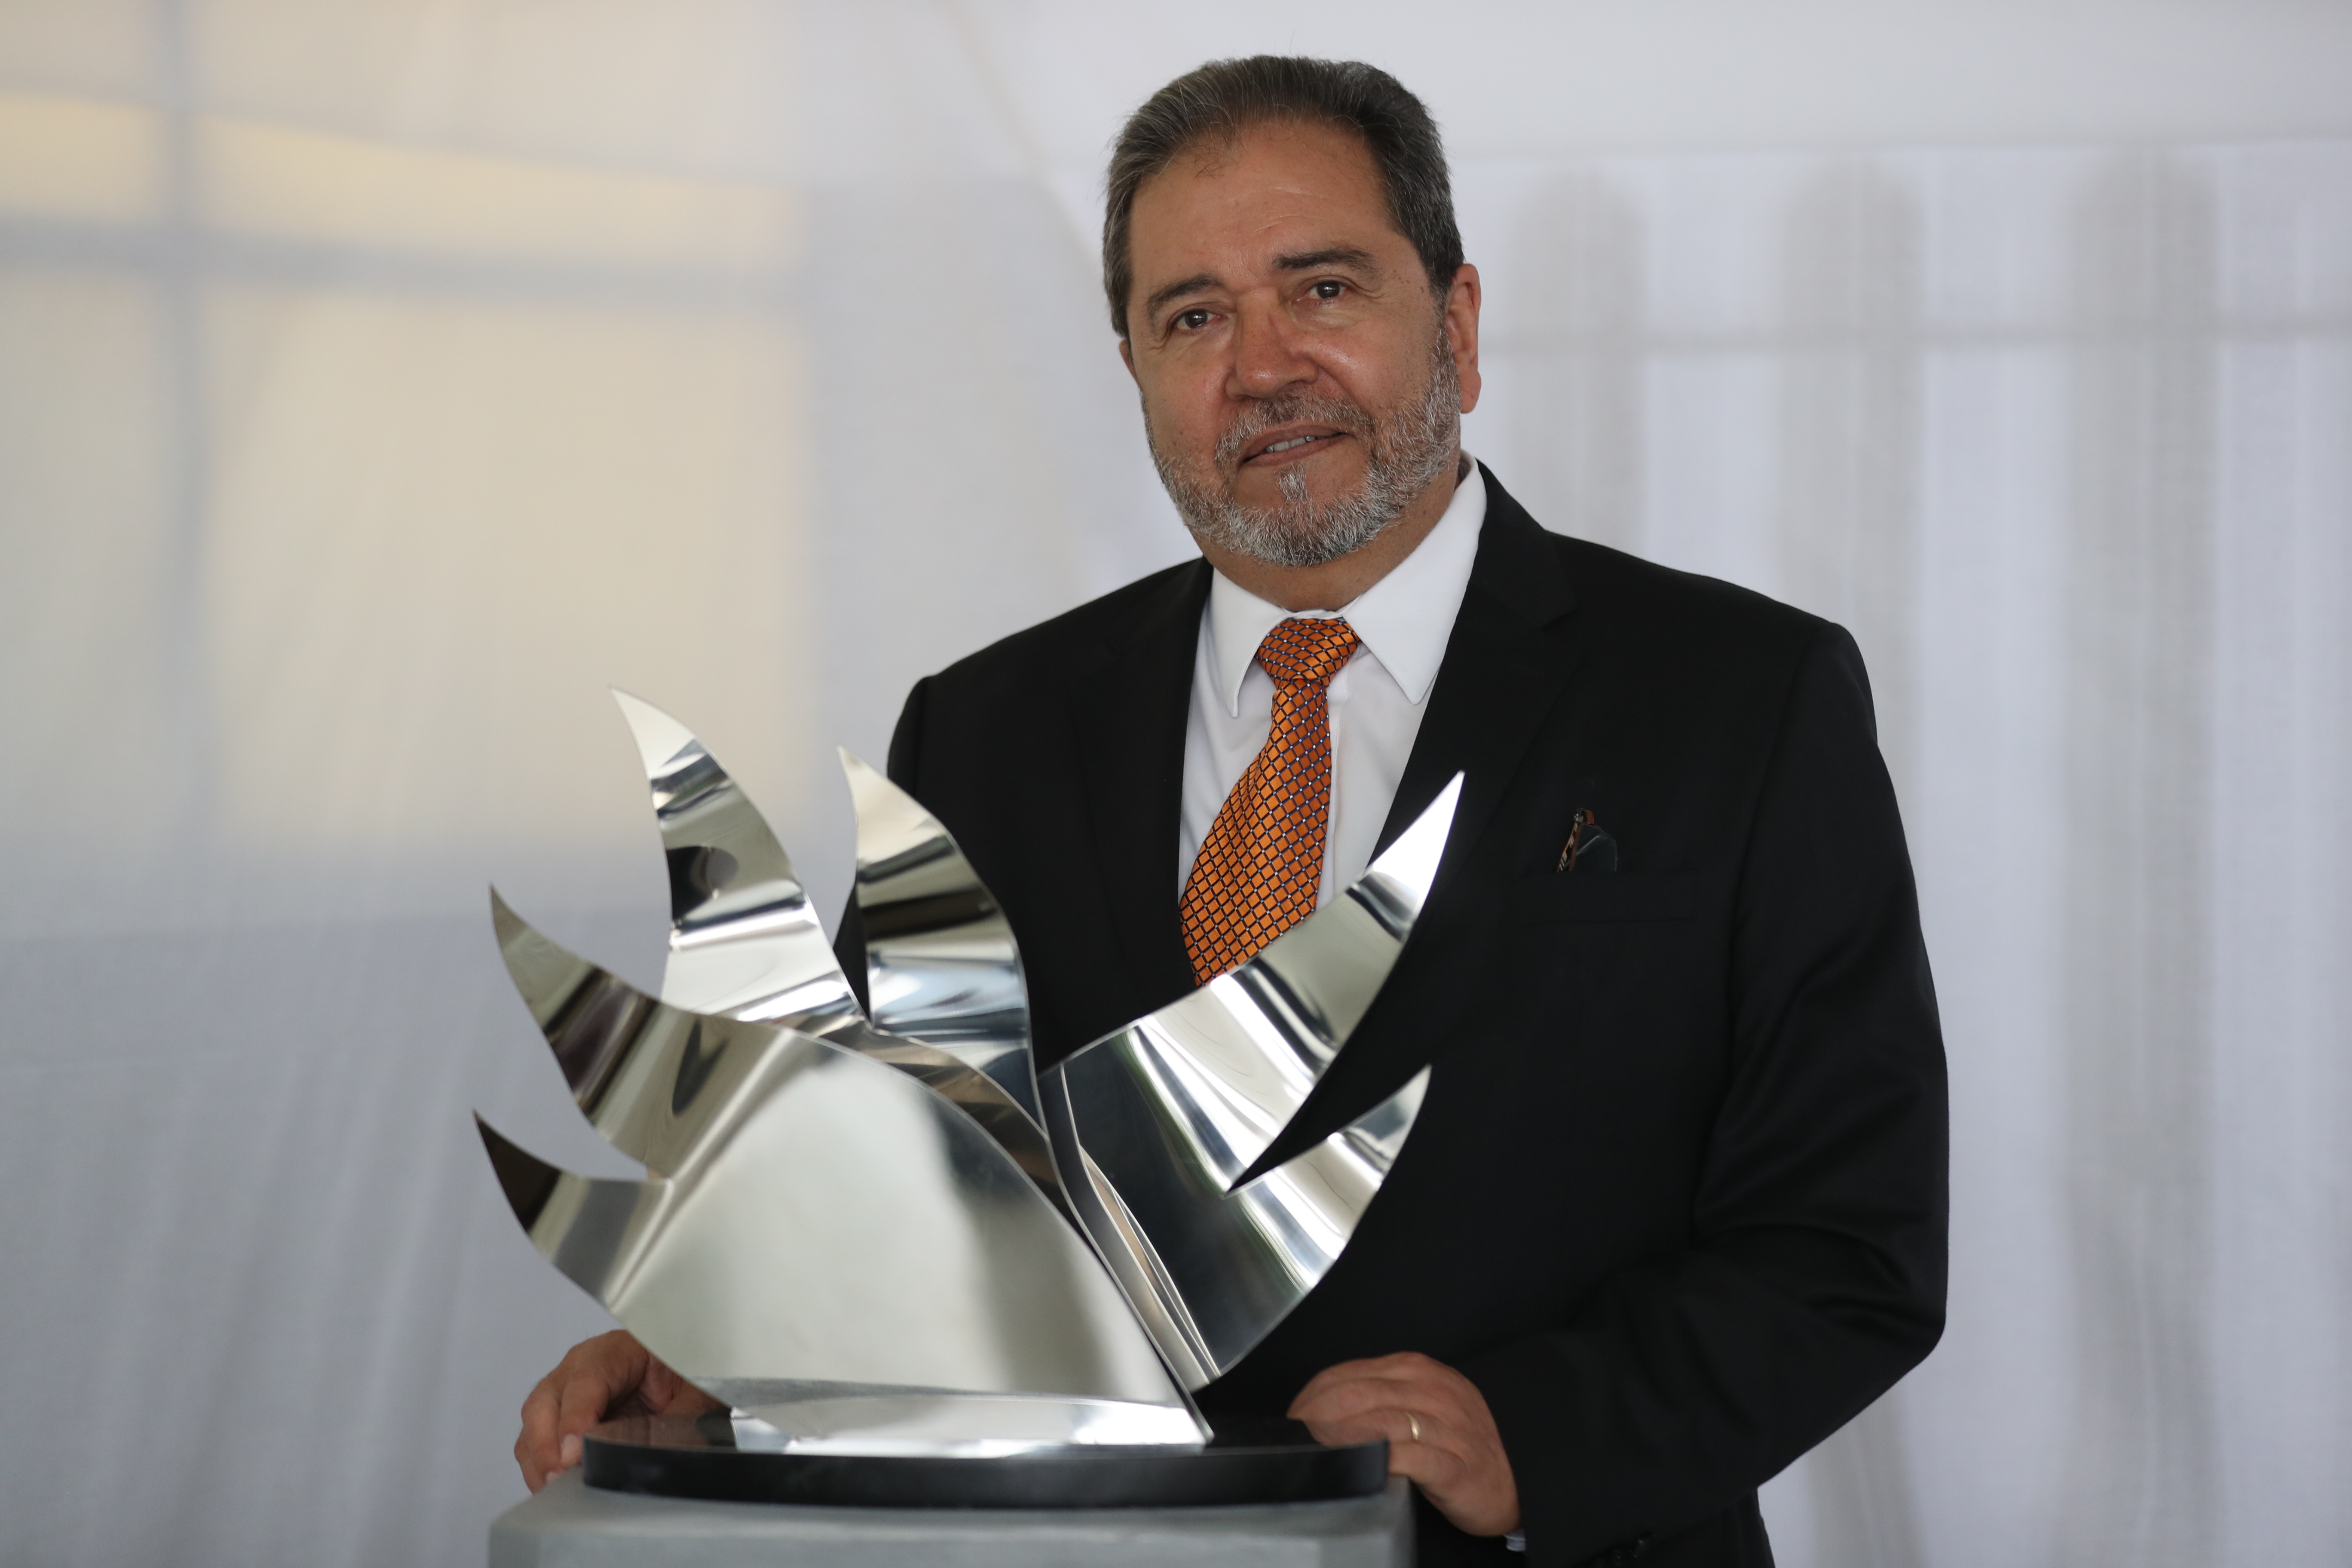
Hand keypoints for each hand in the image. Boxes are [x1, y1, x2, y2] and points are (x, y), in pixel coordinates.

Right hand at [514, 1330, 723, 1490]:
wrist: (680, 1369)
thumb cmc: (682, 1371)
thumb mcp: (693, 1390)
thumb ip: (681, 1420)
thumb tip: (669, 1456)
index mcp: (615, 1350)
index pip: (585, 1381)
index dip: (576, 1419)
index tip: (574, 1453)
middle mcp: (579, 1367)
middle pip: (545, 1403)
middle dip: (547, 1445)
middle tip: (560, 1477)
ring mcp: (563, 1392)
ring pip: (534, 1425)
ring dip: (540, 1461)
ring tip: (555, 1490)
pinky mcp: (558, 1419)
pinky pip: (534, 1443)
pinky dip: (539, 1467)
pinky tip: (555, 1487)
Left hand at [1289, 1351, 1519, 1536]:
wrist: (1513, 1477)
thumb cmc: (1457, 1443)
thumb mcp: (1417, 1404)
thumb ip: (1376, 1398)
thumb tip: (1320, 1409)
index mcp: (1416, 1370)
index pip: (1348, 1374)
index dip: (1312, 1398)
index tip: (1293, 1420)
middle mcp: (1432, 1391)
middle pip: (1358, 1395)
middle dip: (1317, 1418)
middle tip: (1297, 1439)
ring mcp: (1447, 1427)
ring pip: (1381, 1422)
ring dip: (1340, 1439)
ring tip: (1317, 1453)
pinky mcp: (1456, 1466)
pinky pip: (1412, 1459)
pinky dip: (1381, 1461)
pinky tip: (1362, 1468)